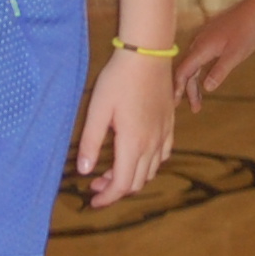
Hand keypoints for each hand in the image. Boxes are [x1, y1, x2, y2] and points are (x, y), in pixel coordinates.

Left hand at [76, 50, 175, 206]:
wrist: (148, 54)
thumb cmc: (118, 80)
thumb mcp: (97, 110)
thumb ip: (90, 142)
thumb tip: (84, 171)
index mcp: (132, 143)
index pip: (121, 184)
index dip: (107, 198)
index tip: (92, 201)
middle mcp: (152, 144)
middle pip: (136, 181)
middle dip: (115, 189)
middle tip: (95, 184)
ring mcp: (164, 134)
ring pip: (150, 170)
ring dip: (131, 177)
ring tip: (111, 170)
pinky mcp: (170, 124)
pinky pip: (163, 154)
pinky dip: (149, 164)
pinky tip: (137, 155)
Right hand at [174, 8, 254, 111]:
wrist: (254, 10)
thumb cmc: (246, 32)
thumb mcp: (235, 56)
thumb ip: (219, 72)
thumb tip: (207, 88)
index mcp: (201, 48)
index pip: (183, 71)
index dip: (178, 87)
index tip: (175, 103)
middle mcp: (198, 43)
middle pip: (186, 70)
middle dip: (188, 90)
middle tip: (194, 109)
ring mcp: (203, 39)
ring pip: (193, 64)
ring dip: (194, 83)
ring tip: (199, 101)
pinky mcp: (210, 38)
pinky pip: (198, 58)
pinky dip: (199, 72)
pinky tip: (204, 81)